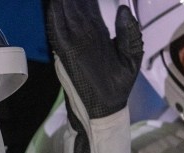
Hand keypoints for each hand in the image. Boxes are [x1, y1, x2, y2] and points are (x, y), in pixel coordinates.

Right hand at [47, 0, 142, 117]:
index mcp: (99, 36)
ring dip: (61, 5)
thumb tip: (121, 10)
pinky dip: (54, 20)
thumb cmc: (118, 86)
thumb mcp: (131, 56)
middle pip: (75, 11)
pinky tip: (52, 7)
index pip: (90, 11)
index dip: (85, 0)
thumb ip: (129, 33)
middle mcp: (84, 37)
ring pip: (65, 18)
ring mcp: (74, 45)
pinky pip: (58, 34)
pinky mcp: (67, 55)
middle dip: (70, 0)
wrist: (104, 110)